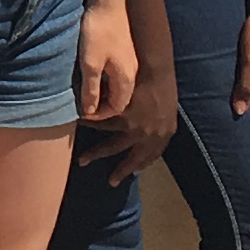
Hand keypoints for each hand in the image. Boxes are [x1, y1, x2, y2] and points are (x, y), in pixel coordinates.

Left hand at [73, 0, 137, 127]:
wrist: (108, 1)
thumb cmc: (98, 31)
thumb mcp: (89, 63)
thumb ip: (90, 89)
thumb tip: (89, 110)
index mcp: (126, 78)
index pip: (117, 107)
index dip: (100, 114)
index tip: (83, 112)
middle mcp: (131, 72)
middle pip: (119, 98)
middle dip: (102, 105)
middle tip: (83, 104)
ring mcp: (129, 60)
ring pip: (117, 85)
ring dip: (102, 91)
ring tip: (84, 90)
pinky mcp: (123, 50)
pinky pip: (115, 73)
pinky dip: (103, 79)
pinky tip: (91, 72)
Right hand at [91, 54, 179, 183]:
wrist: (155, 68)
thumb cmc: (164, 82)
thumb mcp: (168, 106)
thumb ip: (161, 121)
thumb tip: (152, 129)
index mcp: (164, 133)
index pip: (152, 156)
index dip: (142, 164)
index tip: (134, 172)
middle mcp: (149, 135)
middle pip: (132, 159)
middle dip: (120, 171)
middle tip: (111, 182)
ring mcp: (134, 128)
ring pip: (111, 146)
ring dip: (95, 154)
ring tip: (83, 160)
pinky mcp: (119, 118)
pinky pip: (102, 125)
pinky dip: (90, 127)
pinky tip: (81, 131)